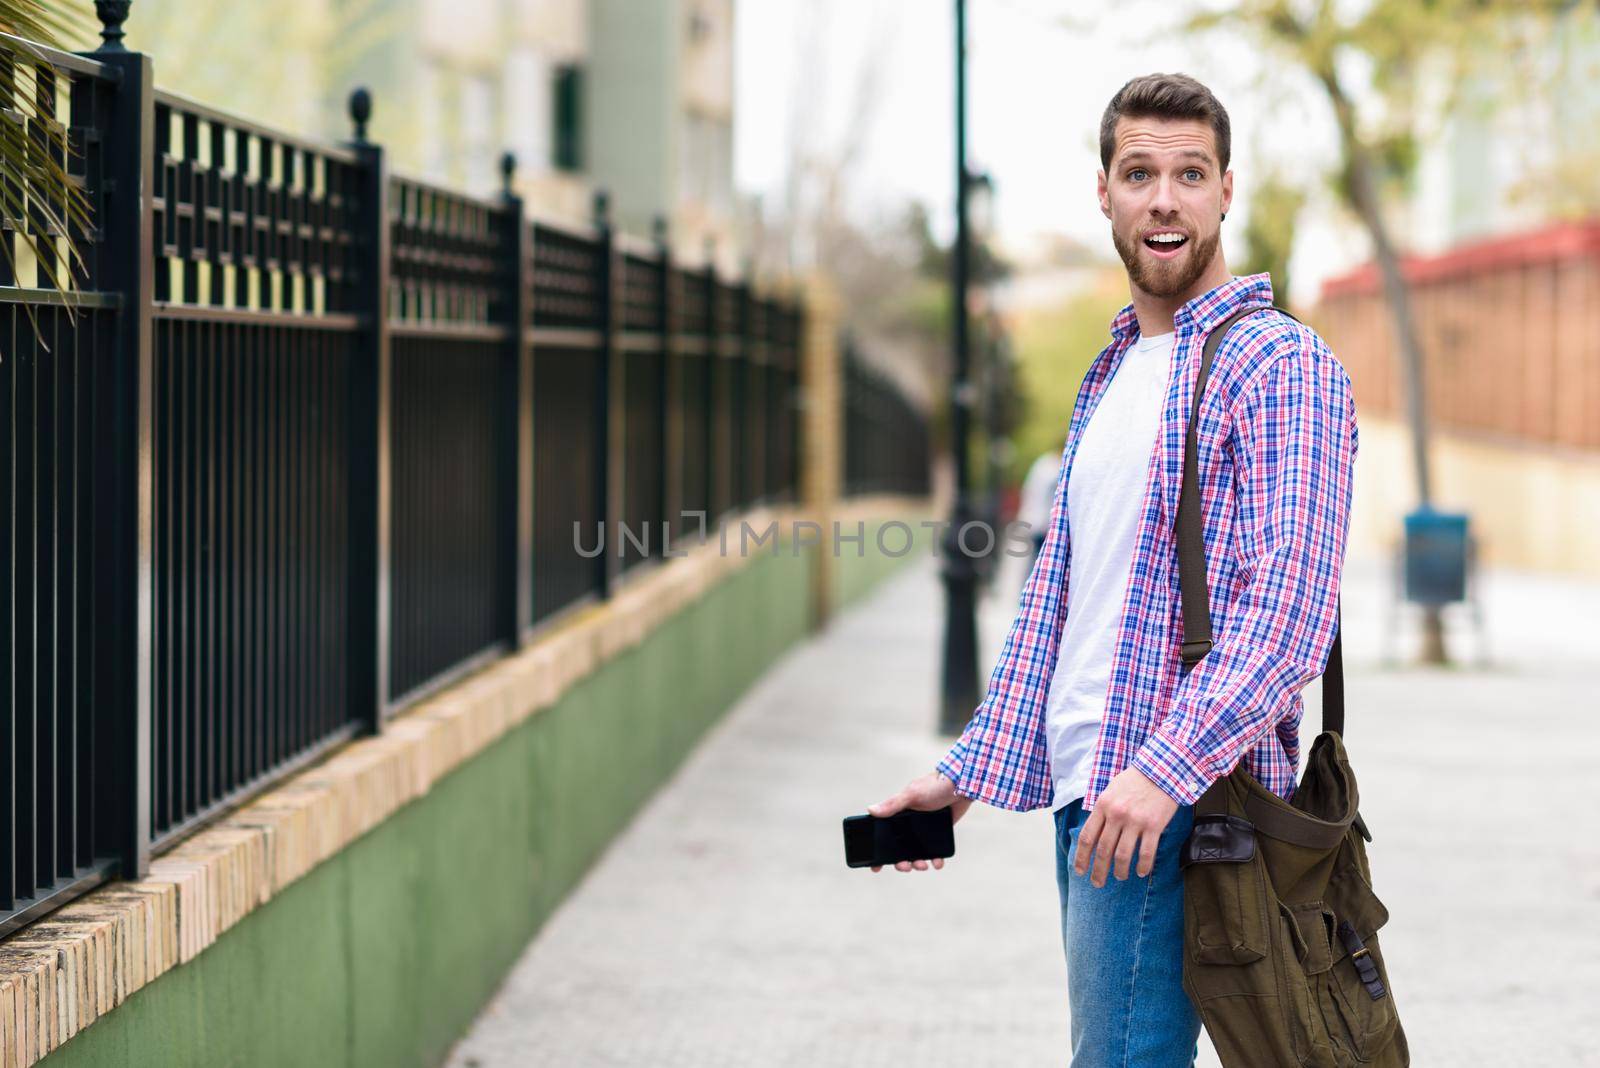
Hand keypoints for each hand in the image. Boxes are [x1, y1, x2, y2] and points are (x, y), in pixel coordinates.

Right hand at [866, 772, 972, 872]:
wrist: (962, 784)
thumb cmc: (935, 786)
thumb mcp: (912, 794)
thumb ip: (893, 804)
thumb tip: (871, 810)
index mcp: (899, 814)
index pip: (884, 834)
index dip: (878, 851)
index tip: (876, 867)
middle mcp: (909, 824)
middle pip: (899, 849)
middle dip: (900, 862)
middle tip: (905, 866)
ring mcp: (923, 831)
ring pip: (916, 853)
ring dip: (917, 863)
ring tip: (923, 865)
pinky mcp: (937, 834)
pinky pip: (934, 852)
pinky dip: (935, 860)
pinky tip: (937, 863)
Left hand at [1072, 767, 1178, 886]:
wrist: (1162, 770)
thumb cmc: (1134, 781)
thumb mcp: (1110, 790)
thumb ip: (1101, 811)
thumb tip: (1093, 833)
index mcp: (1102, 806)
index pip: (1087, 837)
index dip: (1082, 857)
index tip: (1080, 871)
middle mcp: (1116, 814)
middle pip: (1103, 850)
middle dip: (1098, 871)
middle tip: (1097, 883)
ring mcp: (1135, 821)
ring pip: (1122, 855)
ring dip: (1120, 871)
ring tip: (1120, 877)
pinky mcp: (1153, 826)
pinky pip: (1146, 852)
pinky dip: (1142, 866)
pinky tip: (1140, 872)